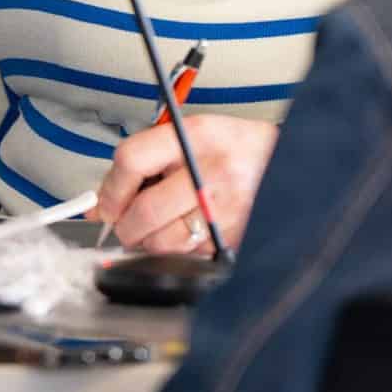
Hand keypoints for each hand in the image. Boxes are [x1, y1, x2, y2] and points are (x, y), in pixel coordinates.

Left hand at [95, 114, 278, 255]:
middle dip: (125, 225)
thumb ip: (145, 162)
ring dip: (147, 242)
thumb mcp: (193, 135)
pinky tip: (184, 232)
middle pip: (144, 211)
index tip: (105, 202)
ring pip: (162, 242)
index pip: (133, 160)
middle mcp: (211, 173)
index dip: (111, 188)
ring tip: (156, 227)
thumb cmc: (237, 148)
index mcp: (195, 138)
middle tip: (125, 222)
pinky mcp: (231, 239)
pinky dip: (175, 251)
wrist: (291, 164)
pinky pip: (186, 256)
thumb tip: (100, 203)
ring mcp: (225, 210)